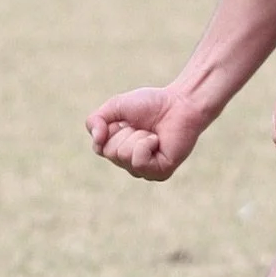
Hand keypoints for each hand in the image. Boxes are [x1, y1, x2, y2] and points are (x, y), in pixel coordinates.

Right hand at [87, 83, 204, 180]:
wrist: (180, 103)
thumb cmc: (150, 104)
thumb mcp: (115, 106)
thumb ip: (96, 120)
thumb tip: (97, 139)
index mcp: (118, 150)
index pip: (99, 148)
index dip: (110, 128)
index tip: (126, 120)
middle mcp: (129, 164)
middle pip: (111, 152)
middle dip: (125, 132)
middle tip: (142, 126)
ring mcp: (144, 171)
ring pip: (124, 156)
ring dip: (137, 137)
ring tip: (152, 133)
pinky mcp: (160, 173)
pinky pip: (139, 161)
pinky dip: (146, 144)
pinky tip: (157, 140)